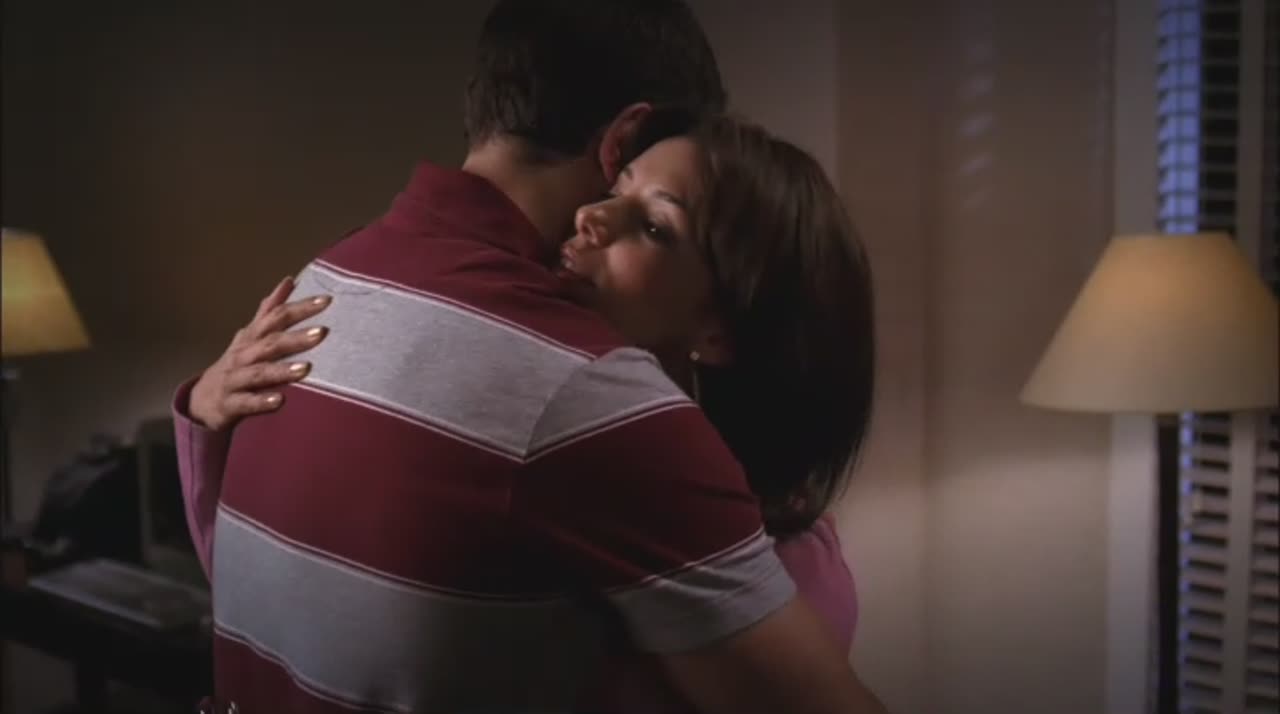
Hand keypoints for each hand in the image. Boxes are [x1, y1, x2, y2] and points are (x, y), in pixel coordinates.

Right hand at [189, 276, 331, 430]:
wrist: (201, 400)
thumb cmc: (237, 364)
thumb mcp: (251, 335)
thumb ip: (270, 311)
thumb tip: (289, 281)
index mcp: (252, 337)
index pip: (276, 317)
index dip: (300, 308)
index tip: (326, 301)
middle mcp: (243, 355)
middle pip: (270, 343)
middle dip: (296, 337)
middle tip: (322, 332)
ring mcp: (234, 379)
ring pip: (258, 373)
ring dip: (281, 370)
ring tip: (306, 368)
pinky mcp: (229, 404)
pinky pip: (246, 402)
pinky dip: (261, 401)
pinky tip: (280, 400)